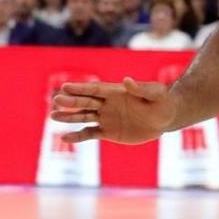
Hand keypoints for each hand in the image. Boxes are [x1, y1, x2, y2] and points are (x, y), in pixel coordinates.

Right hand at [50, 77, 177, 144]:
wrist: (166, 119)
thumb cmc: (162, 102)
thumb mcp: (156, 94)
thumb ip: (141, 89)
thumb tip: (127, 80)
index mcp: (116, 92)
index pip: (95, 89)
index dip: (81, 88)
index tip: (65, 87)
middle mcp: (108, 104)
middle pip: (86, 102)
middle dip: (71, 102)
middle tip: (56, 100)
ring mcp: (106, 118)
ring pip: (83, 117)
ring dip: (69, 117)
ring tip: (53, 115)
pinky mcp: (108, 132)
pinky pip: (89, 134)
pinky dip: (78, 136)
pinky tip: (64, 138)